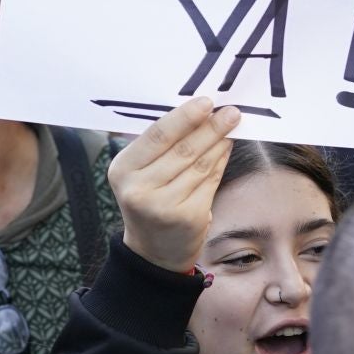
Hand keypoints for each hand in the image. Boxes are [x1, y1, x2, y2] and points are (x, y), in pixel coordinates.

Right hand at [108, 98, 240, 272]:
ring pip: (200, 164)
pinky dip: (220, 162)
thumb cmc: (149, 200)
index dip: (184, 117)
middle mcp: (139, 189)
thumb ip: (160, 145)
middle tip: (230, 112)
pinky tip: (226, 148)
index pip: (157, 136)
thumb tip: (198, 112)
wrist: (153, 250)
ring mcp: (164, 206)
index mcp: (122, 170)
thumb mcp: (140, 172)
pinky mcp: (188, 218)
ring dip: (219, 142)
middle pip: (182, 149)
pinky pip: (210, 181)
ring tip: (231, 126)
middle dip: (210, 127)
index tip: (206, 102)